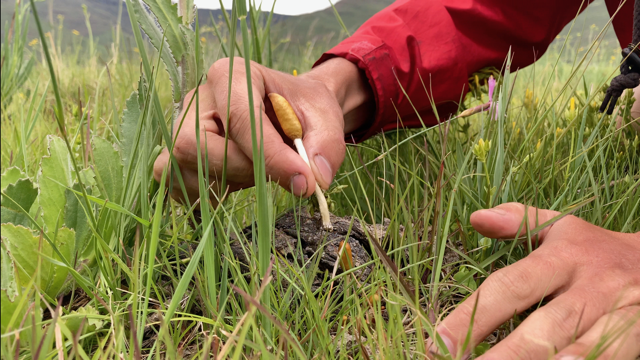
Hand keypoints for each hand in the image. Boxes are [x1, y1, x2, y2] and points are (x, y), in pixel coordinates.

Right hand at [153, 57, 373, 203]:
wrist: (291, 111)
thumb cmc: (304, 109)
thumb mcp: (326, 119)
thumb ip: (326, 147)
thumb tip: (313, 181)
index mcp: (231, 74)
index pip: (240, 119)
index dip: (269, 156)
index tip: (303, 181)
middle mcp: (197, 99)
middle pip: (195, 146)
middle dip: (241, 171)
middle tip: (279, 176)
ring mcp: (182, 127)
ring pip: (180, 169)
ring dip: (225, 183)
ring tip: (258, 172)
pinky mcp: (178, 156)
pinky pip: (179, 186)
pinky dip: (210, 194)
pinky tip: (239, 182)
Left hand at [427, 203, 639, 358]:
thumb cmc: (598, 249)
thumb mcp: (562, 227)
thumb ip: (520, 221)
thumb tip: (475, 218)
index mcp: (562, 257)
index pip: (509, 287)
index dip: (473, 315)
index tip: (439, 341)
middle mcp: (591, 286)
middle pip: (543, 327)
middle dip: (504, 355)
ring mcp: (619, 313)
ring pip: (581, 350)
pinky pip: (610, 359)